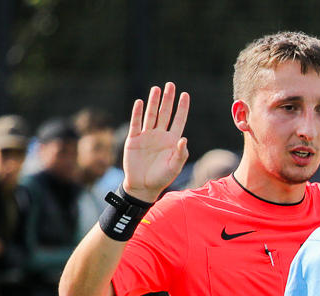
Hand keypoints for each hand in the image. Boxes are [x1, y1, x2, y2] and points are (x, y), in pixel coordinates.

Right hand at [122, 82, 190, 202]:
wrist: (142, 187)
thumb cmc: (161, 178)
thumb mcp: (174, 167)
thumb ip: (181, 154)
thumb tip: (184, 139)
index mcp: (172, 140)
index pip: (178, 120)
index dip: (182, 108)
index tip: (185, 95)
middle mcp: (160, 135)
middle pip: (165, 113)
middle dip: (168, 99)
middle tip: (170, 84)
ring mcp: (146, 136)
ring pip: (150, 115)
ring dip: (153, 102)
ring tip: (156, 89)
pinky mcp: (133, 140)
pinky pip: (135, 124)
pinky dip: (137, 113)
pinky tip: (139, 102)